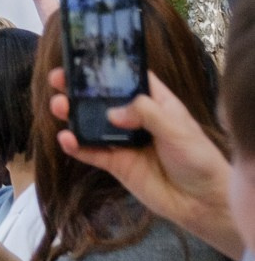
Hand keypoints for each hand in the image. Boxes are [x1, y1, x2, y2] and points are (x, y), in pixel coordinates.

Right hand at [50, 65, 240, 257]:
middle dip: (79, 88)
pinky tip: (66, 139)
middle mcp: (136, 118)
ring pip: (92, 124)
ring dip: (73, 114)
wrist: (202, 202)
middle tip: (58, 79)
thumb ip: (146, 114)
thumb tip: (112, 112)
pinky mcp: (117, 165)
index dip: (107, 67)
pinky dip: (77, 146)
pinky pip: (92, 153)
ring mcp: (124, 142)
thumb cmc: (198, 158)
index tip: (83, 58)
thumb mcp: (177, 129)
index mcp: (154, 102)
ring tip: (58, 107)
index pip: (128, 78)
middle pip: (103, 98)